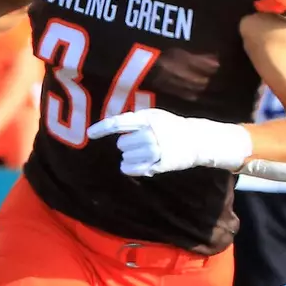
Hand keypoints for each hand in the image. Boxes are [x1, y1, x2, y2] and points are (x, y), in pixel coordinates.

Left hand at [84, 108, 251, 176]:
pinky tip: (132, 165)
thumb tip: (110, 126)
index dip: (102, 128)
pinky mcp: (157, 164)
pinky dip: (128, 168)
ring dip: (129, 156)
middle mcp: (150, 134)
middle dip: (127, 144)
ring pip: (125, 157)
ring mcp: (154, 150)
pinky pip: (131, 169)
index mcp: (147, 118)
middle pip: (122, 143)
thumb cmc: (170, 127)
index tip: (90, 133)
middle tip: (141, 142)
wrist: (195, 140)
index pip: (119, 123)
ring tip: (144, 152)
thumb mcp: (154, 116)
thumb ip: (134, 120)